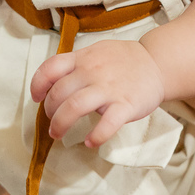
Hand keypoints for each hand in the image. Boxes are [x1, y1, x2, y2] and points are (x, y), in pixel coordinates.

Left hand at [30, 39, 165, 147]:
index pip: (50, 68)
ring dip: (61, 124)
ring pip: (74, 107)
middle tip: (52, 123)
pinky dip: (96, 136)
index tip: (36, 98)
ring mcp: (109, 88)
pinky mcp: (125, 104)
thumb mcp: (96, 52)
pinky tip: (90, 142)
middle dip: (49, 112)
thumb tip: (51, 84)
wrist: (158, 62)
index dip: (37, 85)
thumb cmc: (123, 60)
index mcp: (83, 58)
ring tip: (58, 135)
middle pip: (59, 93)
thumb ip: (75, 64)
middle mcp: (92, 72)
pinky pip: (107, 123)